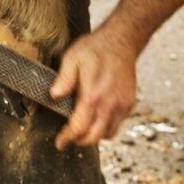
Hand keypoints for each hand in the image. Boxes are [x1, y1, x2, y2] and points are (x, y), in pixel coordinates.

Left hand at [50, 27, 137, 150]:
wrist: (121, 40)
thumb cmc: (96, 48)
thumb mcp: (72, 57)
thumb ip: (64, 79)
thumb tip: (54, 95)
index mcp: (93, 94)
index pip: (79, 128)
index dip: (67, 138)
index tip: (60, 143)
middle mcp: (109, 104)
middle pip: (94, 138)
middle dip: (79, 141)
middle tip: (69, 137)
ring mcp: (122, 105)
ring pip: (108, 134)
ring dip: (94, 135)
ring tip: (83, 127)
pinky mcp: (129, 103)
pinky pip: (117, 124)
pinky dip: (106, 127)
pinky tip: (97, 116)